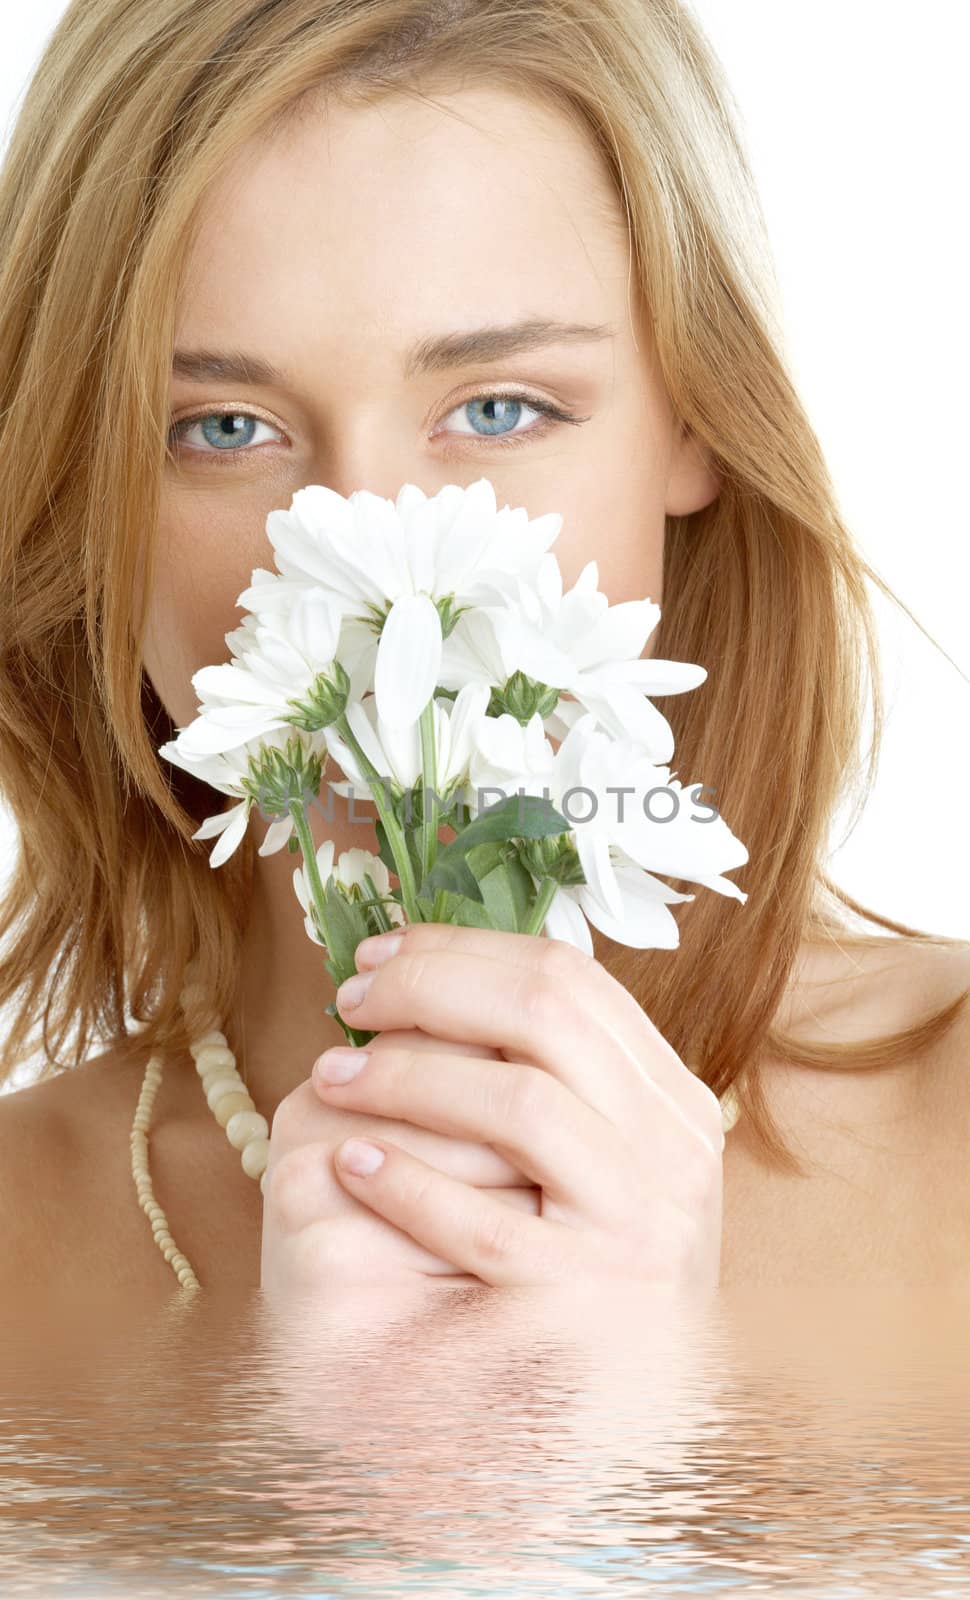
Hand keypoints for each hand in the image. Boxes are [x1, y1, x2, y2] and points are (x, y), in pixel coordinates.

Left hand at [308, 921, 725, 1297]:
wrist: (615, 1418)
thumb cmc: (581, 1269)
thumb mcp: (598, 1160)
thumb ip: (548, 1072)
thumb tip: (430, 965)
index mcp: (672, 1100)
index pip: (567, 976)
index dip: (460, 949)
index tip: (380, 951)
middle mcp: (673, 1152)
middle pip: (542, 1012)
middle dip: (428, 987)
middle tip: (350, 998)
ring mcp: (638, 1227)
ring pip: (518, 1102)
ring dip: (405, 1074)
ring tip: (331, 1077)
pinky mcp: (584, 1302)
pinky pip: (482, 1224)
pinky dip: (405, 1181)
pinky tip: (351, 1161)